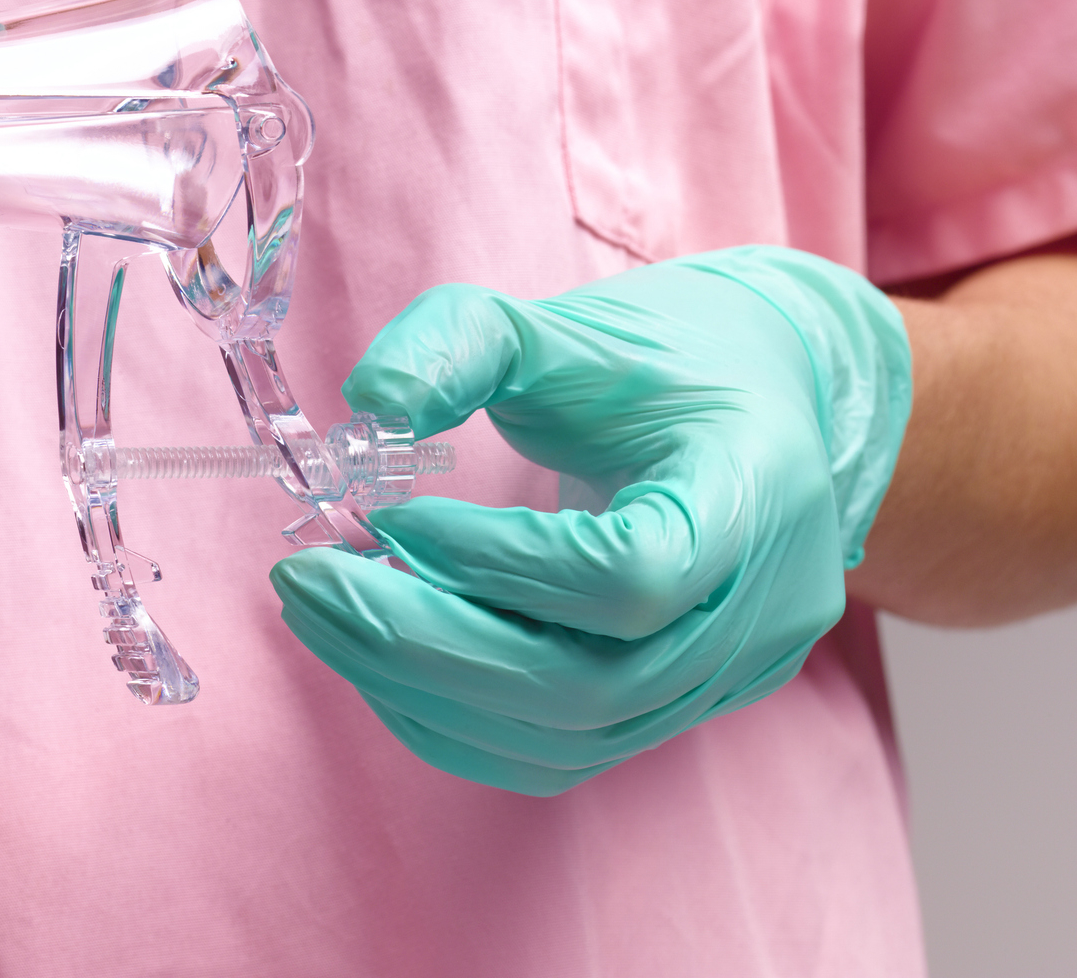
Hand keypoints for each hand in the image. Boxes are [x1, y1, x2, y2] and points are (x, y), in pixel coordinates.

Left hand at [269, 247, 910, 794]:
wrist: (771, 407)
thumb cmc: (670, 361)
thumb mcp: (570, 324)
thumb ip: (464, 343)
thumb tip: (368, 401)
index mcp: (752, 497)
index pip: (629, 577)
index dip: (495, 561)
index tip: (393, 515)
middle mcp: (758, 613)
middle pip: (586, 687)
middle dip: (422, 642)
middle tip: (305, 580)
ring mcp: (726, 680)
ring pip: (564, 739)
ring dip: (419, 686)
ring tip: (324, 611)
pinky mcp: (677, 711)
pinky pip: (556, 752)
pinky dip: (451, 717)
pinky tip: (377, 655)